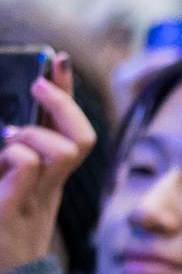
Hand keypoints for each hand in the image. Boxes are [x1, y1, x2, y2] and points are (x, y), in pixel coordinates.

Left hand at [0, 56, 96, 273]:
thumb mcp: (3, 195)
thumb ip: (7, 163)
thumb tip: (4, 133)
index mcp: (44, 184)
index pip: (68, 131)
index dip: (65, 93)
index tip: (56, 60)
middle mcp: (47, 191)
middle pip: (82, 138)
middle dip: (62, 103)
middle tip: (36, 87)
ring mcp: (34, 204)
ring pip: (63, 151)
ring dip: (33, 133)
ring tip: (7, 141)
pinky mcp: (11, 212)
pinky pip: (26, 167)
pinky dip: (11, 154)